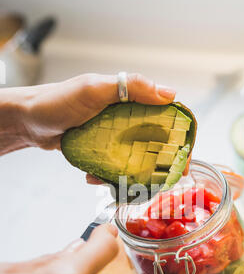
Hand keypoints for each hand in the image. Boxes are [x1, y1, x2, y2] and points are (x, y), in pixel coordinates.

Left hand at [0, 73, 175, 180]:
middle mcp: (125, 118)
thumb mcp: (94, 89)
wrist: (29, 121)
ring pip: (134, 158)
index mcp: (129, 99)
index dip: (178, 134)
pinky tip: (95, 179)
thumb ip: (130, 87)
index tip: (184, 155)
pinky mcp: (100, 151)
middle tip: (162, 181)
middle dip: (160, 163)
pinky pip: (112, 167)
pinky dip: (107, 176)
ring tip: (127, 187)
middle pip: (154, 142)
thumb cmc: (58, 100)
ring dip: (133, 174)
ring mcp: (113, 137)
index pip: (164, 114)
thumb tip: (169, 94)